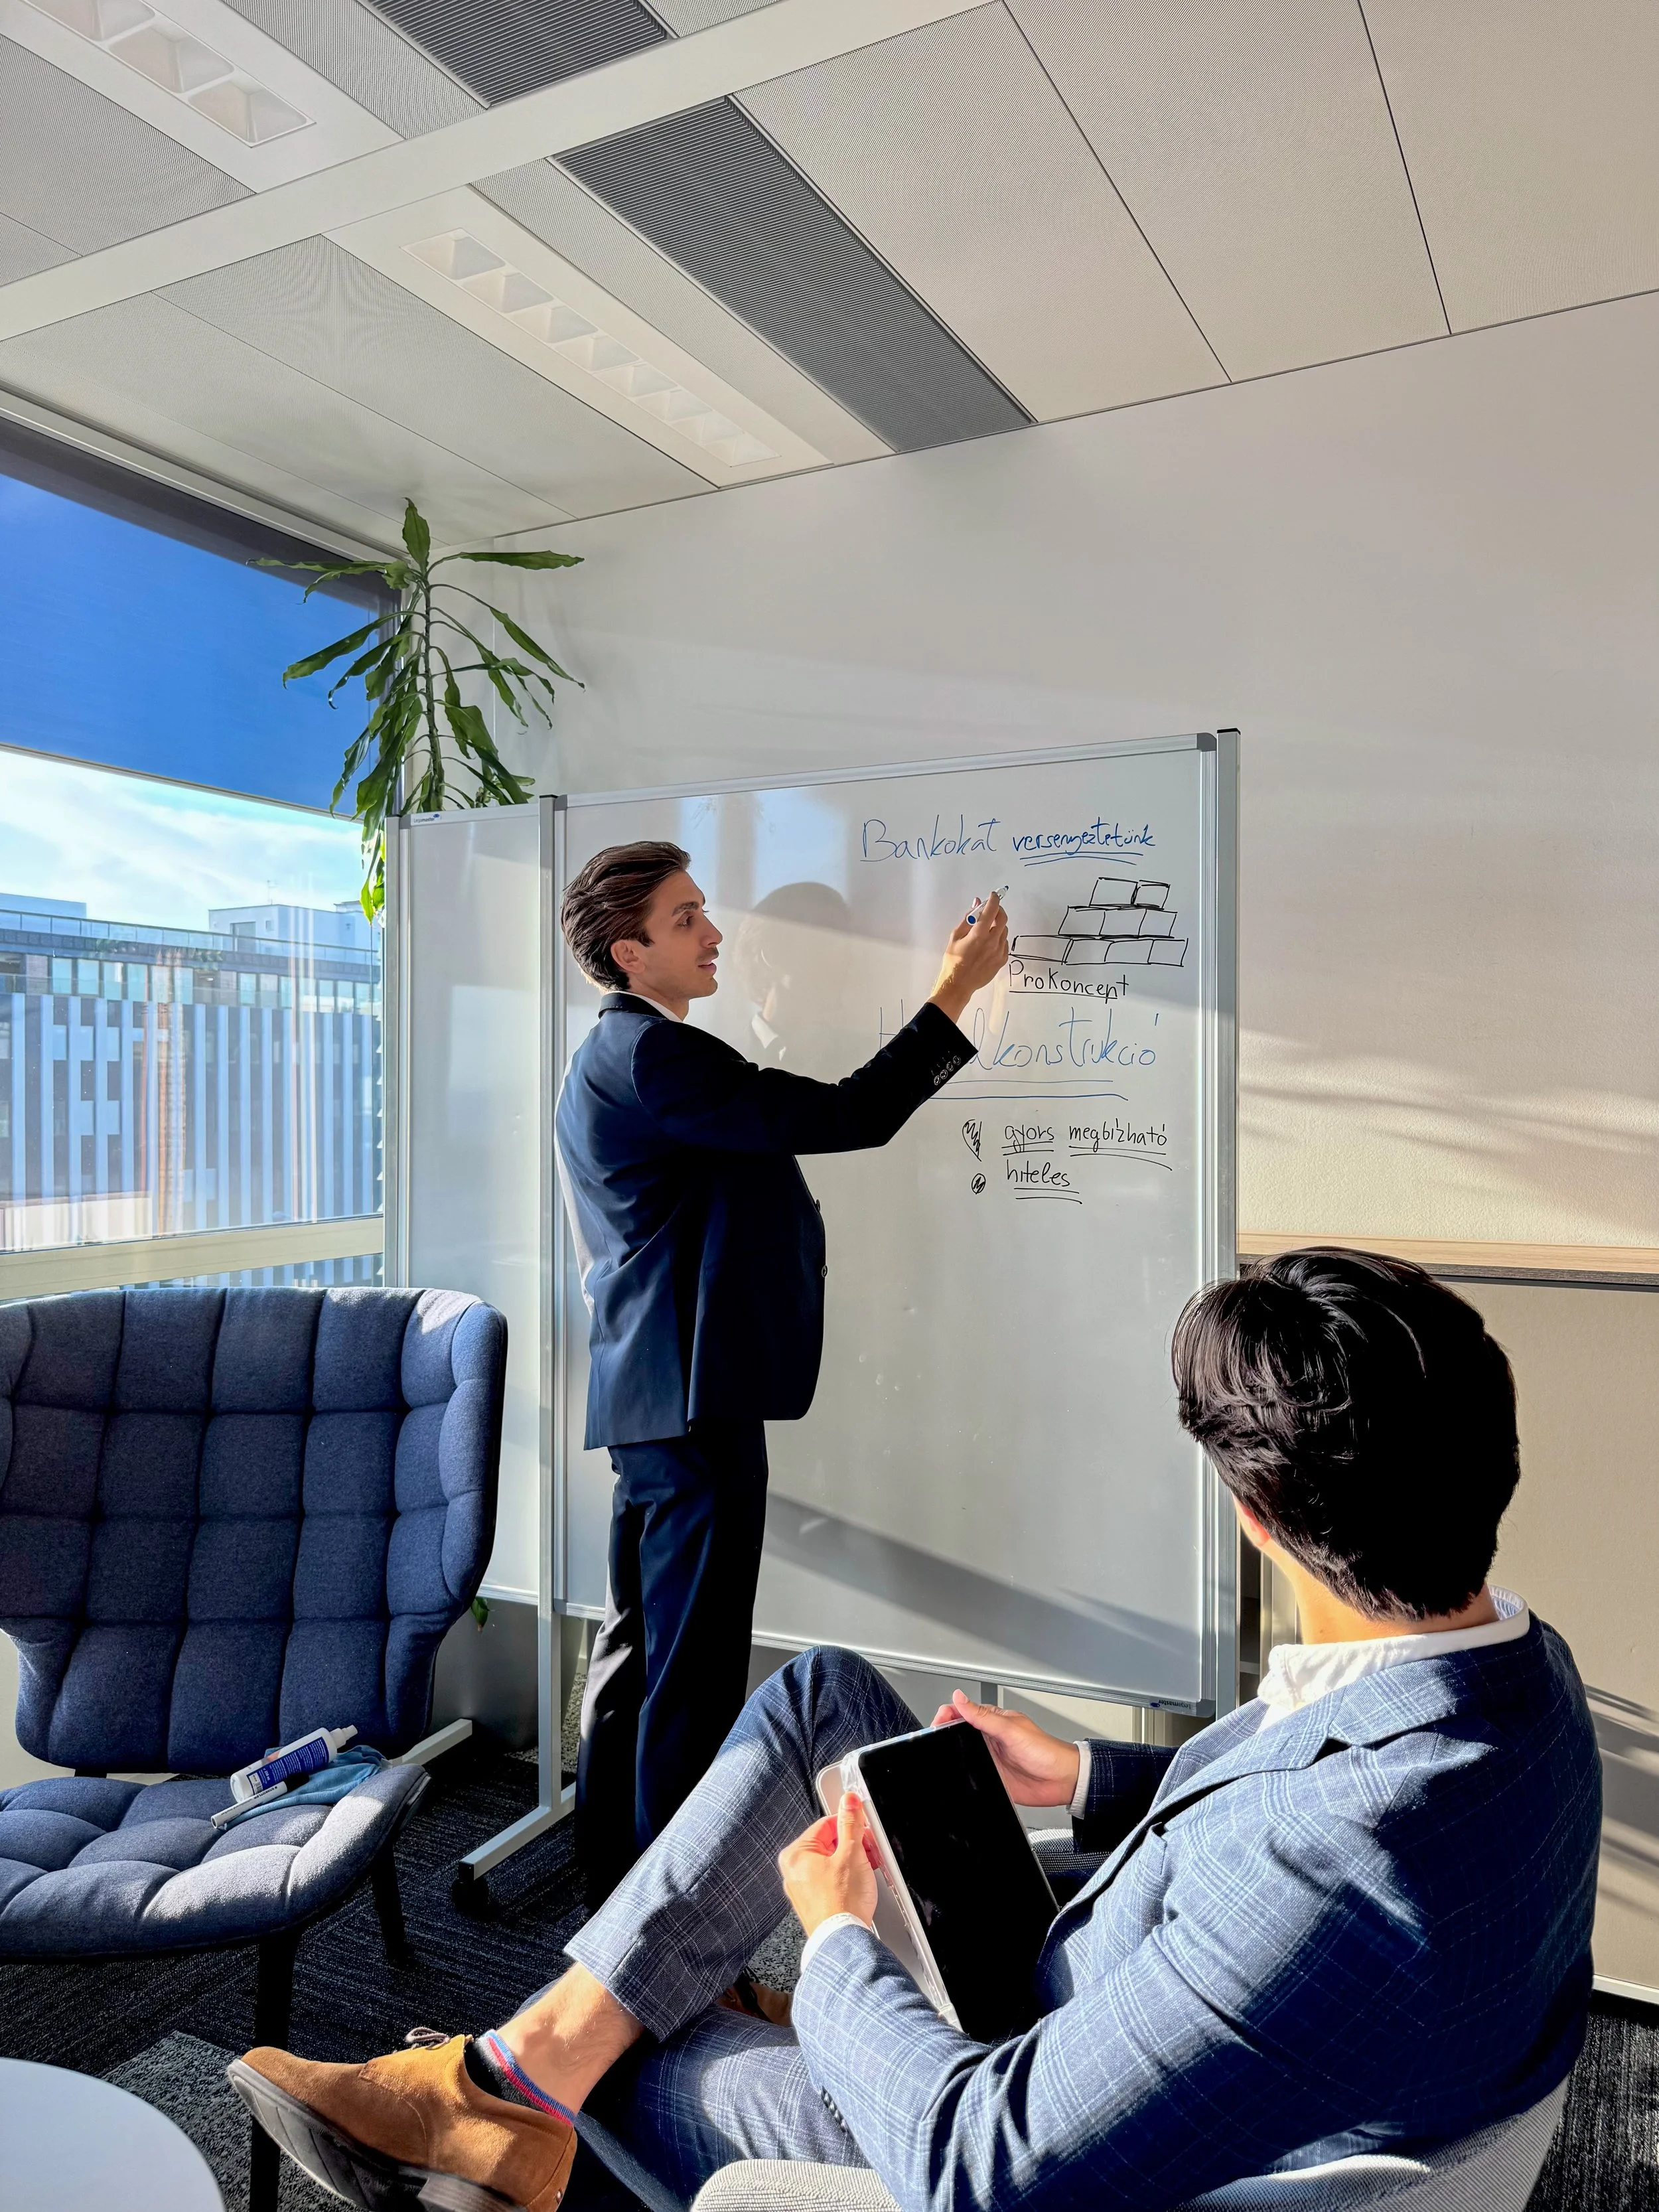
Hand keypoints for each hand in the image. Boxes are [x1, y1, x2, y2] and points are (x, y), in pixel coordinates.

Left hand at [778, 1791, 878, 1937]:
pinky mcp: (814, 1904)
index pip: (825, 1824)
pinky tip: (860, 1885)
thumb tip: (849, 1800)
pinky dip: (847, 1878)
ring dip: (853, 1862)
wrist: (842, 1941)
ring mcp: (803, 1890)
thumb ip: (850, 1823)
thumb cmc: (842, 1903)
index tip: (864, 1828)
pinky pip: (831, 1881)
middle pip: (829, 1844)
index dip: (849, 1824)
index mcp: (796, 1855)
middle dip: (853, 1846)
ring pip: (832, 1863)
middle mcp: (794, 1872)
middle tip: (869, 1851)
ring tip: (867, 1869)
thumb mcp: (851, 1854)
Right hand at [929, 893, 1008, 1024]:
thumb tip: (977, 904)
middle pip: (1003, 918)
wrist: (958, 984)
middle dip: (998, 910)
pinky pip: (1004, 943)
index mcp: (979, 934)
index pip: (992, 910)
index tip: (993, 895)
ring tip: (986, 930)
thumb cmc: (953, 960)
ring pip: (1004, 931)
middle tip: (991, 910)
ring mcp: (999, 952)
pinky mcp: (1002, 960)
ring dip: (997, 926)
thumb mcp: (955, 936)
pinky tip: (988, 944)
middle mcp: (992, 941)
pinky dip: (998, 938)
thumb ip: (968, 918)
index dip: (994, 900)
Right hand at [930, 1690, 1080, 1807]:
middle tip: (934, 1740)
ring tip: (941, 1757)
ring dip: (951, 1756)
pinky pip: (971, 1777)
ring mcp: (989, 1759)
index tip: (938, 1723)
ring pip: (960, 1755)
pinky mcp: (991, 1778)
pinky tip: (957, 1776)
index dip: (947, 1715)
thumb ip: (983, 1716)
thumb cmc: (1046, 1751)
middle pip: (957, 1734)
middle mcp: (988, 1739)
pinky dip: (962, 1776)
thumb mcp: (1011, 1730)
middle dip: (942, 1735)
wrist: (1062, 1781)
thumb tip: (959, 1698)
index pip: (961, 1712)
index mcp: (992, 1721)